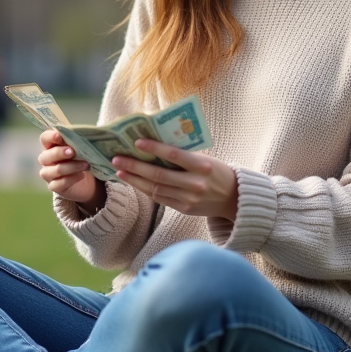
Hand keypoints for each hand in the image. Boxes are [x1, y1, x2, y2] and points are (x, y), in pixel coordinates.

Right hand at [38, 129, 104, 209]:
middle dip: (59, 152)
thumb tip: (82, 132)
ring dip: (71, 166)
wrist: (86, 181)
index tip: (59, 135)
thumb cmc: (81, 158)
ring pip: (55, 170)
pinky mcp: (54, 187)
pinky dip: (72, 179)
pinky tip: (81, 175)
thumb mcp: (81, 147)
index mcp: (50, 146)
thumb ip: (78, 140)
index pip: (45, 139)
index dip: (50, 136)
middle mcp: (46, 160)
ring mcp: (48, 175)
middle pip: (45, 156)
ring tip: (86, 164)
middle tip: (72, 151)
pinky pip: (59, 183)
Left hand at [113, 139, 237, 220]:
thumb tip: (153, 147)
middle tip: (117, 159)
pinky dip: (146, 190)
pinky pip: (160, 198)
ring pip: (156, 188)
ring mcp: (189, 198)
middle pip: (159, 174)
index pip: (174, 155)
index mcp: (202, 165)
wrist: (233, 197)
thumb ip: (183, 155)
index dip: (154, 149)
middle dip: (136, 166)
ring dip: (135, 180)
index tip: (136, 142)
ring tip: (120, 171)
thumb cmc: (216, 172)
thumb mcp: (205, 159)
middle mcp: (195, 183)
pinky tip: (134, 182)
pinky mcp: (185, 209)